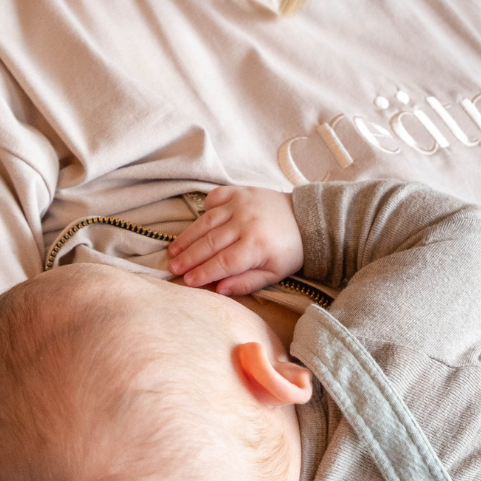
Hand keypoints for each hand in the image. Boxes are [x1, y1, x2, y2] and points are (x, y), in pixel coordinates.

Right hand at [167, 186, 301, 296]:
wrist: (307, 217)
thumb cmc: (289, 250)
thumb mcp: (274, 274)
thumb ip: (246, 283)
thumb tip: (219, 289)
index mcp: (256, 245)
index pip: (223, 262)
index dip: (203, 272)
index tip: (187, 281)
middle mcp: (246, 222)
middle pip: (210, 242)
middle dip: (189, 257)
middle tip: (173, 267)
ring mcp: (241, 203)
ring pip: (206, 221)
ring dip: (188, 236)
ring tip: (174, 249)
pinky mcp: (239, 191)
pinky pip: (215, 197)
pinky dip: (204, 209)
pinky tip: (195, 224)